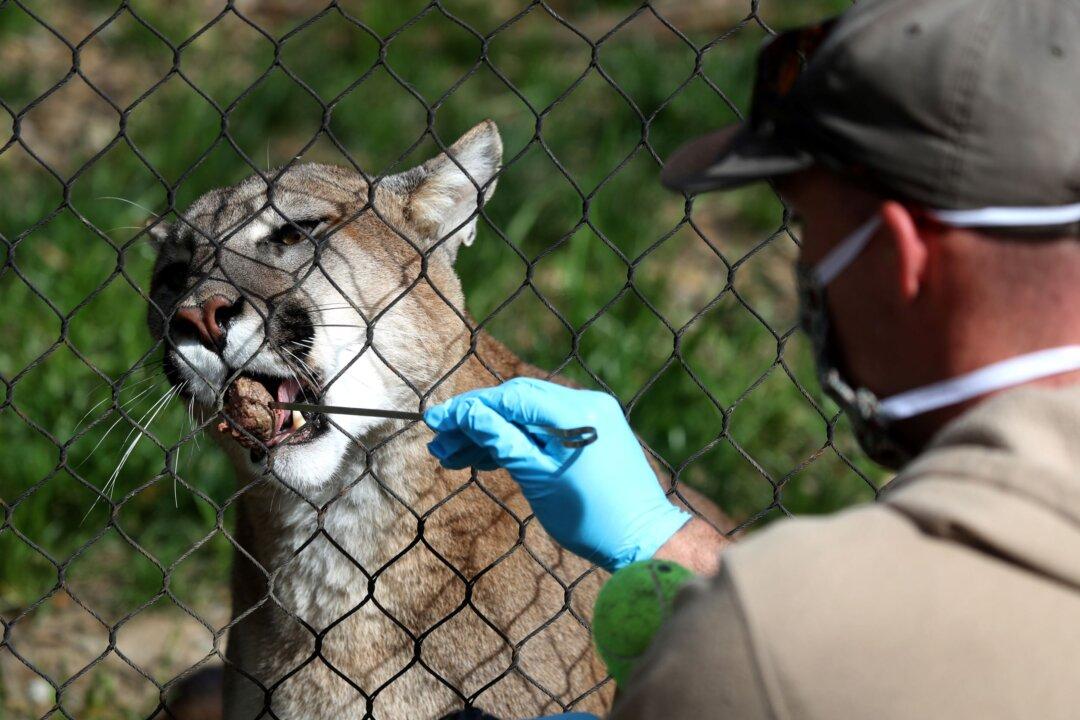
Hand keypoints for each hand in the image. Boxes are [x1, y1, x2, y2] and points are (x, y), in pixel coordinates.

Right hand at [424, 378, 690, 571]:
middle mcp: (586, 404)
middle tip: (440, 444)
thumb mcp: (537, 479)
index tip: (436, 420)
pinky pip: (544, 428)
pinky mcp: (590, 432)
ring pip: (528, 416)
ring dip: (491, 433)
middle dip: (475, 421)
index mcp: (577, 412)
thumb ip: (501, 441)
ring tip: (452, 456)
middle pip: (517, 402)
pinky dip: (516, 441)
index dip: (469, 408)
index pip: (511, 397)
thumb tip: (465, 414)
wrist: (643, 539)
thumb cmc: (591, 517)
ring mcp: (590, 416)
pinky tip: (482, 457)